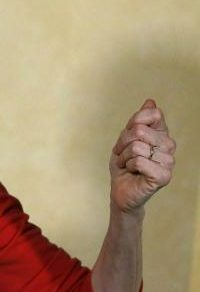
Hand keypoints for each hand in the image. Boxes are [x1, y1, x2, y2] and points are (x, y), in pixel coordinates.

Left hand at [109, 99, 175, 213]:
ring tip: (128, 165)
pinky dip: (129, 166)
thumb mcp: (125, 139)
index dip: (132, 124)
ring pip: (137, 147)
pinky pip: (139, 161)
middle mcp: (169, 146)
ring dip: (124, 157)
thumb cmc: (124, 164)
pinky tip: (133, 172)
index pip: (153, 114)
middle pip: (140, 130)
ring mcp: (169, 161)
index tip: (126, 138)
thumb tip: (151, 101)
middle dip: (123, 143)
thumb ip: (138, 120)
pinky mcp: (164, 176)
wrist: (121, 190)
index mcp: (162, 134)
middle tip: (124, 155)